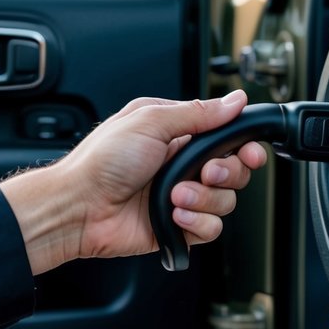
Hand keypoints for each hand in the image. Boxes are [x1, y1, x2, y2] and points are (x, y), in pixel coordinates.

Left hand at [0, 90, 267, 274]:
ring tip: (174, 196)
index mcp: (179, 135)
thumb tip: (234, 100)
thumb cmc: (101, 161)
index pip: (228, 138)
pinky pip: (211, 229)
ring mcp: (182, 197)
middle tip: (205, 172)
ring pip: (226, 202)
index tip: (249, 152)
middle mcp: (183, 166)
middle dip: (226, 173)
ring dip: (204, 199)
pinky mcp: (179, 226)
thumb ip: (198, 112)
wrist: (79, 207)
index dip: (245, 146)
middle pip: (235, 171)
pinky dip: (197, 223)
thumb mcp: (150, 121)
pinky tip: (174, 215)